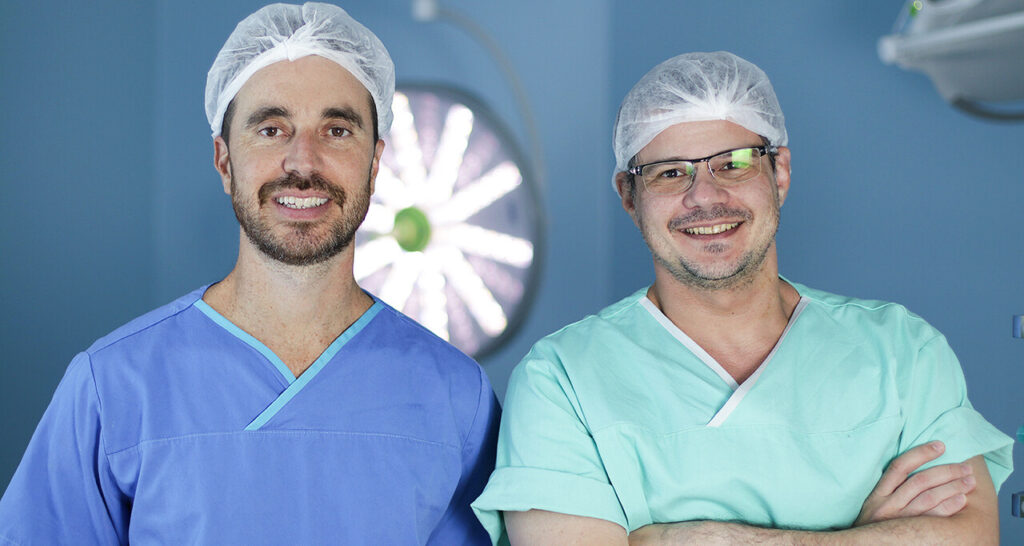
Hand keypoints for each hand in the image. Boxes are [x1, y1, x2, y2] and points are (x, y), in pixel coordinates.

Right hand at [854, 441, 975, 525]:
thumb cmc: (876, 526)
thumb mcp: (875, 505)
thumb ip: (891, 490)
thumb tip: (918, 467)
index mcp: (878, 494)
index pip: (899, 466)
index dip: (921, 453)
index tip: (940, 445)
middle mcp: (887, 505)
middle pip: (920, 481)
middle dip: (946, 471)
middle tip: (965, 466)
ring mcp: (900, 520)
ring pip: (928, 498)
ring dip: (952, 486)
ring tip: (969, 481)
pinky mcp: (911, 533)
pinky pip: (933, 519)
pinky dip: (949, 507)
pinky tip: (962, 499)